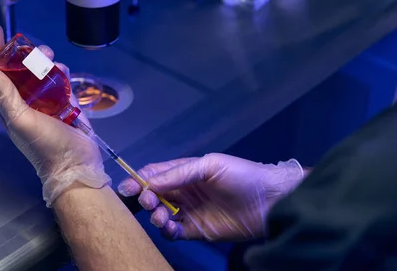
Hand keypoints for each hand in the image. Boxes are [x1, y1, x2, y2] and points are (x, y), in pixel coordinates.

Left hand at [0, 25, 109, 206]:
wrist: (75, 164)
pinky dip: (61, 72)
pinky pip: (60, 80)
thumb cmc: (44, 144)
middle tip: (38, 50)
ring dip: (45, 61)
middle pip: (20, 68)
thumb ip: (2, 93)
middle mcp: (24, 100)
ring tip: (52, 61)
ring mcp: (46, 101)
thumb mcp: (19, 118)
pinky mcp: (65, 102)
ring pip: (41, 71)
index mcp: (8, 105)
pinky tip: (63, 72)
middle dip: (26, 54)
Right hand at [118, 154, 304, 241]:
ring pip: (159, 214)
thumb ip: (179, 173)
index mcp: (183, 171)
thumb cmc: (240, 175)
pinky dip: (166, 231)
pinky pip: (173, 232)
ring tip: (161, 216)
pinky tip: (169, 227)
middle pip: (152, 195)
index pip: (153, 174)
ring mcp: (187, 211)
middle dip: (144, 198)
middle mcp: (182, 191)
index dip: (138, 180)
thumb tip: (149, 183)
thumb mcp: (209, 165)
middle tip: (148, 202)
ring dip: (154, 215)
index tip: (128, 188)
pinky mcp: (195, 231)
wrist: (268, 201)